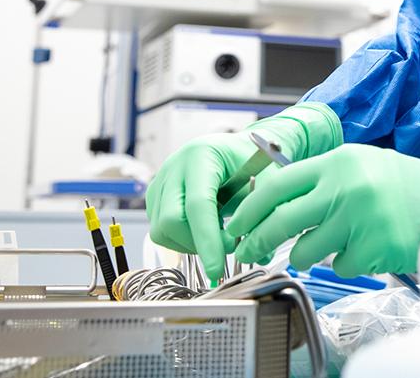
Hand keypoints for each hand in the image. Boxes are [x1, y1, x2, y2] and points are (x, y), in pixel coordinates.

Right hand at [145, 103, 342, 283]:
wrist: (236, 150)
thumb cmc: (250, 163)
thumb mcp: (264, 180)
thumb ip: (262, 214)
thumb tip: (261, 254)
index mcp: (201, 156)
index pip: (198, 205)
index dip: (207, 240)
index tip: (217, 268)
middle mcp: (173, 167)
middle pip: (170, 220)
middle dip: (198, 244)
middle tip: (228, 247)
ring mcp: (160, 182)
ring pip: (162, 230)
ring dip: (190, 244)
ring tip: (217, 235)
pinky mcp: (155, 197)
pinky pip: (160, 231)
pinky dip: (183, 240)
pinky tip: (205, 229)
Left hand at [225, 144, 419, 277]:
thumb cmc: (405, 184)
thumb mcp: (360, 164)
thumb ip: (320, 178)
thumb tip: (270, 199)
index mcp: (338, 162)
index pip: (276, 185)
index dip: (249, 209)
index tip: (236, 225)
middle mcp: (345, 187)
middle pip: (279, 221)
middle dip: (257, 241)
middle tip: (249, 251)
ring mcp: (359, 219)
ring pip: (304, 251)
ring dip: (307, 255)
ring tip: (328, 245)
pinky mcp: (373, 248)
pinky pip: (338, 267)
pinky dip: (346, 263)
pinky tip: (365, 247)